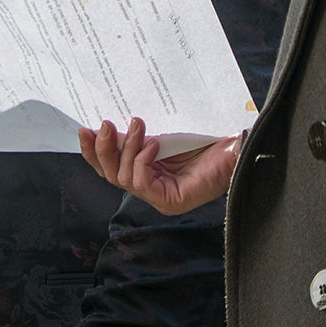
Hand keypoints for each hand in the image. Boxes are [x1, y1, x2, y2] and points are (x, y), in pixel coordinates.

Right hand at [79, 117, 240, 215]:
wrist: (241, 145)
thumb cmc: (210, 138)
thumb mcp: (166, 133)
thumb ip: (137, 134)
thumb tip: (107, 125)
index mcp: (147, 172)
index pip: (109, 167)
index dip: (92, 151)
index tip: (84, 128)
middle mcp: (152, 188)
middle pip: (110, 175)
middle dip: (102, 149)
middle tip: (104, 124)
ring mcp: (161, 197)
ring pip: (123, 178)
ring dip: (126, 149)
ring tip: (138, 125)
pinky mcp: (171, 202)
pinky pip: (142, 184)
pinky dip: (142, 162)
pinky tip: (154, 144)